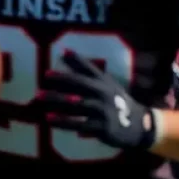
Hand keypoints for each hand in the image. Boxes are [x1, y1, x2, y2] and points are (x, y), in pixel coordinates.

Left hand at [40, 51, 155, 149]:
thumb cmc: (117, 102)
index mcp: (105, 83)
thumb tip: (64, 52)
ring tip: (39, 97)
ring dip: (58, 100)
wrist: (138, 125)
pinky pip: (79, 124)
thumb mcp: (107, 85)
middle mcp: (105, 94)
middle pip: (82, 84)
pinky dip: (63, 121)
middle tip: (44, 77)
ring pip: (78, 104)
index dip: (75, 62)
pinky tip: (49, 118)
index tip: (58, 57)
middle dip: (63, 79)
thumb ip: (87, 71)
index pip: (90, 70)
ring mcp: (105, 110)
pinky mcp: (103, 127)